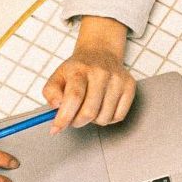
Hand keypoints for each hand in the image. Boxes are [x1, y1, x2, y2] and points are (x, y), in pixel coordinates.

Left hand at [44, 16, 135, 130]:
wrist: (101, 53)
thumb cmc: (78, 70)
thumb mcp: (57, 76)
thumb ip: (51, 92)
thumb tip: (56, 107)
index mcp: (80, 69)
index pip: (73, 97)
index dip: (64, 117)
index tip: (56, 128)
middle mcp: (101, 73)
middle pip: (89, 112)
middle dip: (77, 121)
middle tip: (72, 118)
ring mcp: (118, 80)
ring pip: (104, 118)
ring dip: (93, 120)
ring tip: (89, 107)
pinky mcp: (130, 87)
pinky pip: (118, 117)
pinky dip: (107, 118)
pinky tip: (102, 107)